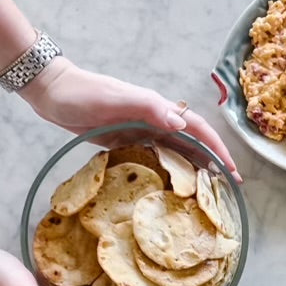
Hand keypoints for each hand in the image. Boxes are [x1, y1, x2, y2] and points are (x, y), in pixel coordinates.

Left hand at [19, 57, 240, 179]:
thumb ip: (150, 108)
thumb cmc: (85, 93)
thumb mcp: (118, 98)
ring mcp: (142, 132)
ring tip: (208, 193)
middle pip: (193, 143)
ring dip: (194, 169)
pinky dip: (169, 172)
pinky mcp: (128, 142)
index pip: (198, 129)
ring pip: (177, 153)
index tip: (230, 169)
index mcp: (158, 109)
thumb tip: (181, 124)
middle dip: (213, 162)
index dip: (217, 148)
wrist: (55, 93)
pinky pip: (156, 159)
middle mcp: (155, 121)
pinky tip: (173, 188)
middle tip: (228, 187)